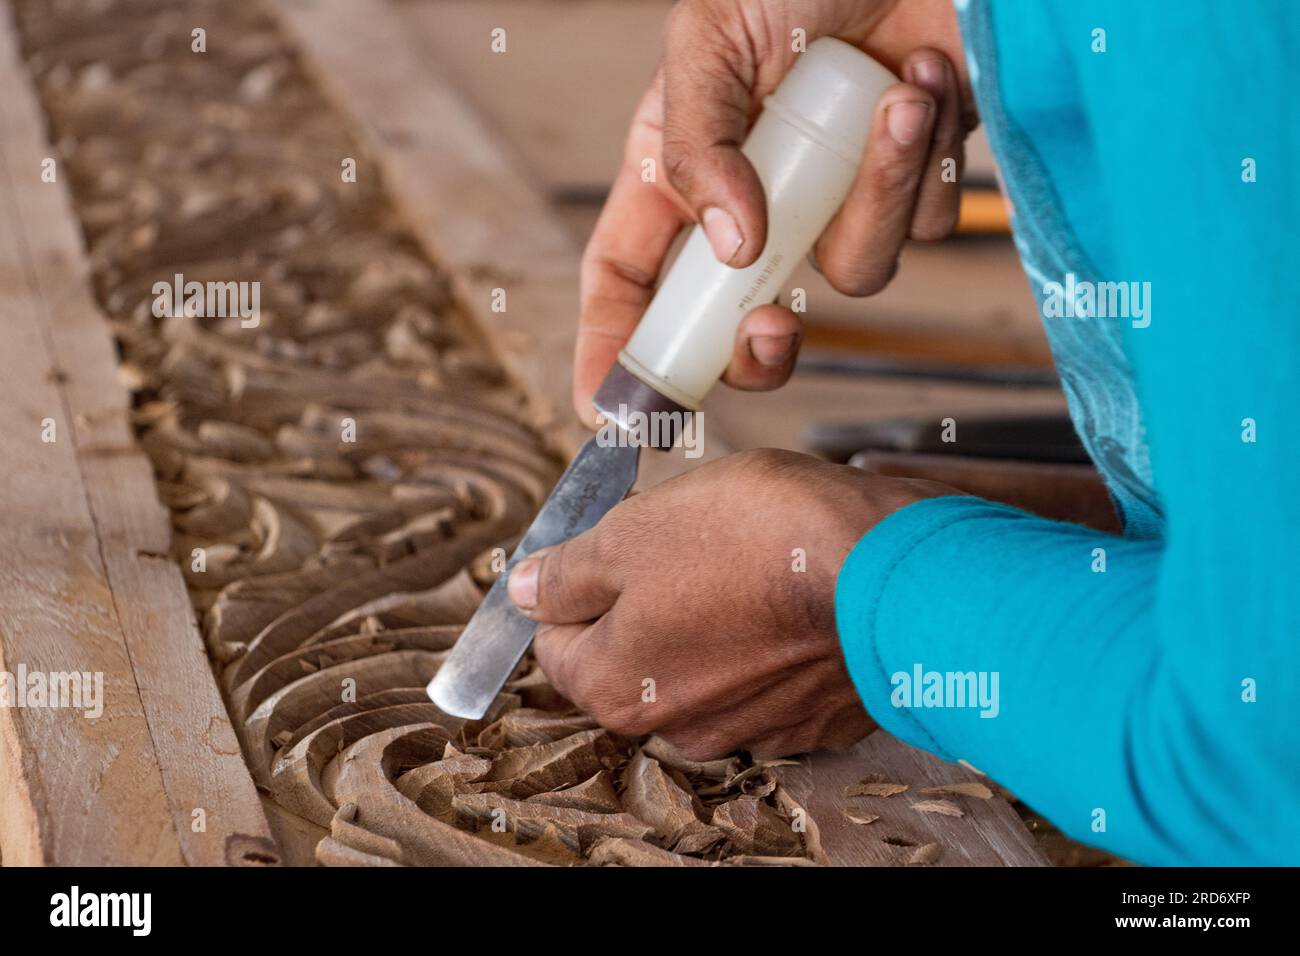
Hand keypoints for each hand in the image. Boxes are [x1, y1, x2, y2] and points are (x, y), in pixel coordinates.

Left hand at [506, 449, 957, 758]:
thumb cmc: (759, 542)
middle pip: (632, 654)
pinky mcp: (812, 717)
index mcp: (617, 687)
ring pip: (702, 660)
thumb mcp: (633, 532)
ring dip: (712, 614)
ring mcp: (751, 728)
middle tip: (690, 540)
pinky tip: (794, 591)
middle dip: (647, 596)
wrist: (893, 572)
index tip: (612, 542)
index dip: (575, 581)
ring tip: (752, 558)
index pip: (555, 642)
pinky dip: (771, 636)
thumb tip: (521, 591)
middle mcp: (677, 726)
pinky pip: (768, 672)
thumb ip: (566, 572)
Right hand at [575, 0, 974, 424]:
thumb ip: (698, 146)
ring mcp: (834, 203)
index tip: (612, 412)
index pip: (628, 280)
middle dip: (755, 351)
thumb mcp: (707, 39)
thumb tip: (734, 250)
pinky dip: (930, 159)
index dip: (615, 351)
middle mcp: (756, 201)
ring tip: (897, 99)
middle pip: (737, 325)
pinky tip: (926, 83)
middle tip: (771, 331)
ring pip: (852, 277)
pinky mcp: (912, 191)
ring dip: (879, 195)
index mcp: (680, 171)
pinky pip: (924, 227)